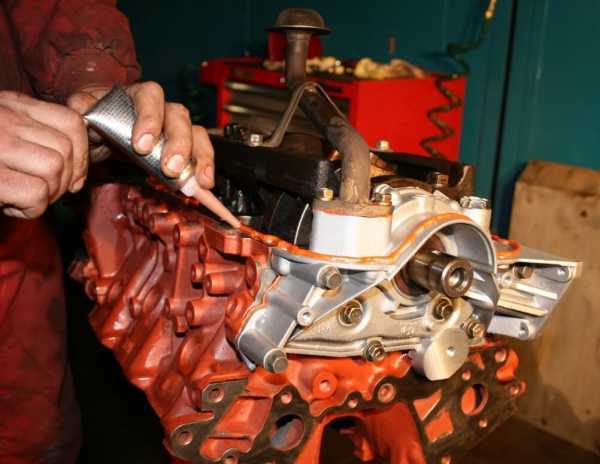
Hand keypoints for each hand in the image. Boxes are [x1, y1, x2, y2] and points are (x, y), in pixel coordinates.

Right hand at [0, 91, 87, 218]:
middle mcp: (3, 118)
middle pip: (67, 149)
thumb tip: (78, 176)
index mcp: (11, 104)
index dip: (82, 154)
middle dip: (65, 180)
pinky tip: (10, 205)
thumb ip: (38, 140)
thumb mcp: (6, 134)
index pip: (72, 122)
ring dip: (47, 194)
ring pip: (55, 169)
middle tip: (42, 191)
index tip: (73, 176)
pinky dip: (31, 209)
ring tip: (23, 196)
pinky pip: (35, 194)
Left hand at [68, 82, 214, 187]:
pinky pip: (200, 152)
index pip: (150, 96)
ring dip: (198, 157)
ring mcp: (175, 127)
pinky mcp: (183, 147)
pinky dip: (204, 168)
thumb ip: (80, 106)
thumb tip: (80, 106)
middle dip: (178, 144)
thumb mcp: (83, 112)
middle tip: (171, 168)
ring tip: (198, 179)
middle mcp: (162, 108)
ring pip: (195, 133)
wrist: (102, 132)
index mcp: (137, 95)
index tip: (142, 145)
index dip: (150, 119)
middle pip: (178, 116)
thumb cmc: (97, 119)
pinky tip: (204, 183)